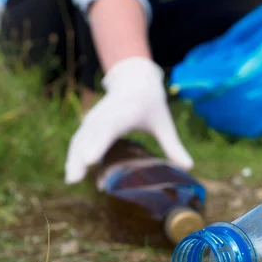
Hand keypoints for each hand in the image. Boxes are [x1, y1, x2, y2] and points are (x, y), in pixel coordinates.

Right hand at [64, 57, 192, 183]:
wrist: (134, 80)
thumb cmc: (151, 104)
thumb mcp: (164, 123)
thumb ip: (173, 146)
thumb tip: (189, 167)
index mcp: (124, 114)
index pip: (108, 130)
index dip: (98, 145)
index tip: (90, 160)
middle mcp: (105, 116)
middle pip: (88, 137)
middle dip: (80, 157)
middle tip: (74, 180)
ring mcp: (94, 119)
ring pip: (79, 139)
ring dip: (73, 159)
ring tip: (71, 181)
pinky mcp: (89, 124)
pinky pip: (78, 140)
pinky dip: (74, 155)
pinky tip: (73, 174)